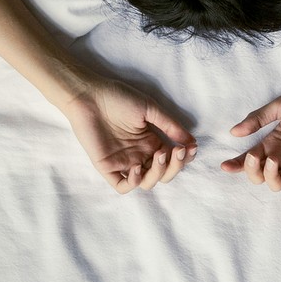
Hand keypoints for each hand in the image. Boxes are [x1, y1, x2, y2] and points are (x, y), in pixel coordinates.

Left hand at [56, 73, 197, 193]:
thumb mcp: (149, 109)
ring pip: (147, 183)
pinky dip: (133, 183)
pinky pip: (122, 186)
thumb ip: (170, 126)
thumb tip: (191, 141)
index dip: (184, 158)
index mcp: (151, 142)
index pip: (173, 159)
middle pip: (163, 174)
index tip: (190, 147)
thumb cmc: (118, 97)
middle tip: (176, 152)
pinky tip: (137, 169)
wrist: (88, 95)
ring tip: (159, 156)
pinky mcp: (107, 167)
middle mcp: (140, 155)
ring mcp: (124, 162)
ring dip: (157, 174)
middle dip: (174, 167)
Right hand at [221, 81, 280, 195]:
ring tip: (275, 163)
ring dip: (271, 178)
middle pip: (260, 175)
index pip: (251, 158)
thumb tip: (234, 132)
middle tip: (257, 158)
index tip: (226, 166)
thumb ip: (258, 119)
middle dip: (253, 172)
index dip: (237, 165)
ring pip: (276, 185)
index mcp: (273, 141)